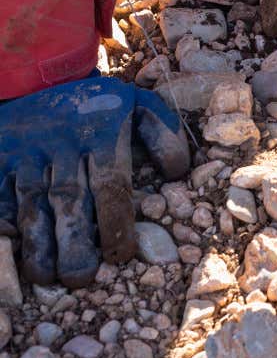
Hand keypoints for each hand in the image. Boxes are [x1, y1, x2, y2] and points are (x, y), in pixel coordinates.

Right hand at [0, 76, 188, 286]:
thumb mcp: (139, 105)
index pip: (110, 184)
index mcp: (101, 134)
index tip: (120, 256)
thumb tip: (178, 172)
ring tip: (47, 276)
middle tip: (80, 278)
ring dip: (36, 243)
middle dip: (73, 242)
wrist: (41, 79)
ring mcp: (26, 153)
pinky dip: (3, 219)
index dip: (115, 223)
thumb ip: (163, 134)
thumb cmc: (100, 106)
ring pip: (29, 202)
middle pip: (69, 199)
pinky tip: (11, 245)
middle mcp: (62, 145)